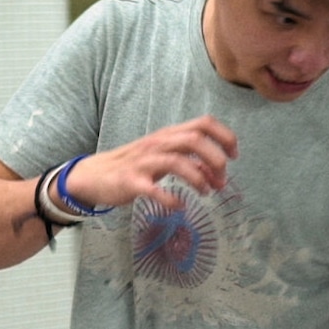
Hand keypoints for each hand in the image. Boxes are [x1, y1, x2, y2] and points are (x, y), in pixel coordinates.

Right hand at [60, 115, 238, 210]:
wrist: (93, 176)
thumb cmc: (136, 166)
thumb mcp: (165, 158)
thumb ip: (192, 162)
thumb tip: (218, 174)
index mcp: (169, 135)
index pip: (203, 123)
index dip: (224, 136)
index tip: (234, 155)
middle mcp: (158, 144)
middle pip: (194, 140)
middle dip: (215, 159)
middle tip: (222, 179)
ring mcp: (143, 162)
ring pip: (176, 161)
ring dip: (198, 178)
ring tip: (206, 192)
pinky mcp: (130, 181)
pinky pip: (152, 189)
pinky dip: (170, 198)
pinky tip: (179, 206)